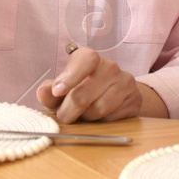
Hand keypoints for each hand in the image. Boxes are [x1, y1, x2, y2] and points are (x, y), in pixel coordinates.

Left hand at [36, 48, 151, 121]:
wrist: (115, 94)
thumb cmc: (82, 90)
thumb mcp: (63, 90)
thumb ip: (50, 92)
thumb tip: (43, 91)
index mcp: (90, 58)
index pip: (85, 61)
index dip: (70, 77)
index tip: (57, 92)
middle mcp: (110, 66)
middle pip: (84, 94)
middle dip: (69, 110)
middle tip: (64, 116)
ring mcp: (125, 81)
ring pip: (99, 108)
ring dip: (87, 117)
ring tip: (85, 113)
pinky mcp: (135, 98)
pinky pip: (114, 116)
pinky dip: (103, 121)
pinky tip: (101, 115)